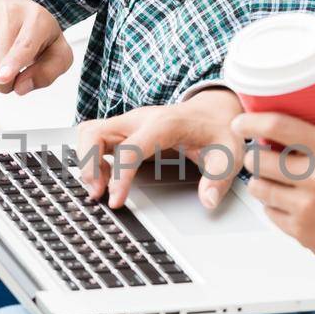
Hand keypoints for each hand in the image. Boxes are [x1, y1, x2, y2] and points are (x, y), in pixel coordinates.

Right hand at [0, 0, 72, 94]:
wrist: (8, 4)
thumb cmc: (36, 34)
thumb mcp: (56, 52)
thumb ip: (47, 73)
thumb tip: (21, 88)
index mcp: (37, 19)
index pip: (23, 45)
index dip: (13, 64)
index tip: (3, 78)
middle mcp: (8, 13)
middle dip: (4, 85)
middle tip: (12, 80)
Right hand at [75, 88, 245, 210]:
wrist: (213, 112)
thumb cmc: (216, 131)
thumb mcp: (228, 154)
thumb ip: (218, 178)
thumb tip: (208, 201)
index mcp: (164, 124)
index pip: (130, 149)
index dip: (119, 176)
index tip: (115, 200)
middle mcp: (140, 119)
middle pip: (95, 132)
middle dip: (88, 164)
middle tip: (97, 193)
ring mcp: (129, 123)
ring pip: (89, 133)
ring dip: (86, 162)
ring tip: (98, 188)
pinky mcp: (123, 129)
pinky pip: (95, 138)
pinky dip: (91, 159)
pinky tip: (104, 179)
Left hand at [231, 73, 314, 263]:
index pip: (278, 128)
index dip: (251, 122)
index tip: (240, 122)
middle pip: (260, 160)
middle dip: (252, 153)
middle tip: (257, 150)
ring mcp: (307, 208)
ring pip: (259, 187)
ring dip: (258, 178)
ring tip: (267, 173)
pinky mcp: (301, 231)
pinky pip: (269, 212)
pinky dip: (271, 203)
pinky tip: (280, 196)